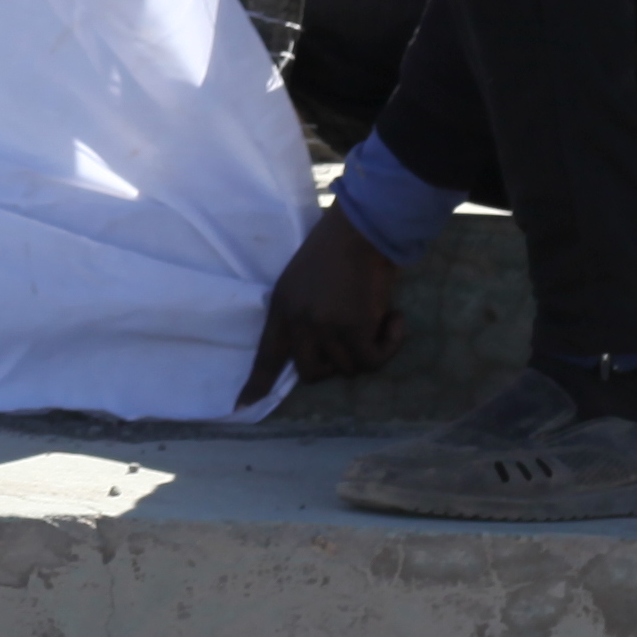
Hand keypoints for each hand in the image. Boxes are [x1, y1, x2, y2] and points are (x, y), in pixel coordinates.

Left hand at [246, 202, 405, 396]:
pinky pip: (373, 361)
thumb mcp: (303, 281)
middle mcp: (298, 323)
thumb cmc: (338, 248)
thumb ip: (305, 314)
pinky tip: (394, 318)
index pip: (265, 355)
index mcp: (281, 308)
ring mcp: (324, 329)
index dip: (257, 383)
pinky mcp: (354, 331)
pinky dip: (390, 345)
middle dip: (334, 365)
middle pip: (310, 373)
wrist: (361, 229)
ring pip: (348, 368)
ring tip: (378, 316)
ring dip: (368, 348)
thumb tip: (326, 349)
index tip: (241, 407)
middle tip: (354, 340)